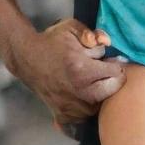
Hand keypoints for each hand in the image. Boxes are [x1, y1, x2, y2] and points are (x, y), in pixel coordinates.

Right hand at [11, 18, 126, 133]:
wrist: (27, 58)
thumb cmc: (52, 42)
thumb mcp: (72, 28)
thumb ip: (94, 34)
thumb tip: (108, 44)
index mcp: (82, 70)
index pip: (116, 73)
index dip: (115, 64)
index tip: (109, 61)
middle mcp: (78, 91)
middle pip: (112, 92)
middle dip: (112, 80)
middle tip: (102, 71)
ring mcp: (71, 106)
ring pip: (100, 105)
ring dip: (101, 94)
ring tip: (91, 81)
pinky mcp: (64, 115)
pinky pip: (86, 116)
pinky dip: (87, 106)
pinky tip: (82, 93)